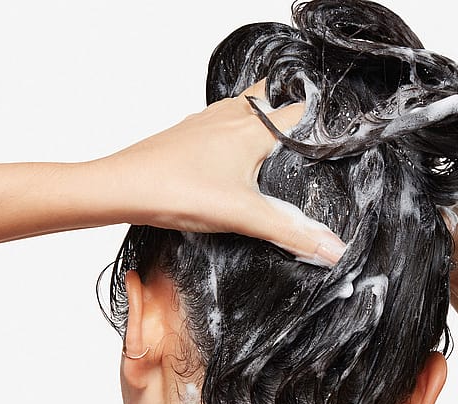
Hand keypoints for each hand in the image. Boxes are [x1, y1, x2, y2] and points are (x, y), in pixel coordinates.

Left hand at [90, 79, 345, 266]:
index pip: (300, 111)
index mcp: (253, 128)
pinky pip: (220, 122)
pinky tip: (230, 160)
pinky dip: (233, 132)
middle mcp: (231, 115)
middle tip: (304, 141)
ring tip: (273, 147)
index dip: (320, 122)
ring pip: (244, 108)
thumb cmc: (178, 190)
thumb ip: (291, 233)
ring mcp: (206, 121)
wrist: (123, 187)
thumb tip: (332, 250)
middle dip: (290, 115)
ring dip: (260, 121)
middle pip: (271, 99)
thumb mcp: (245, 216)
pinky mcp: (188, 134)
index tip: (334, 139)